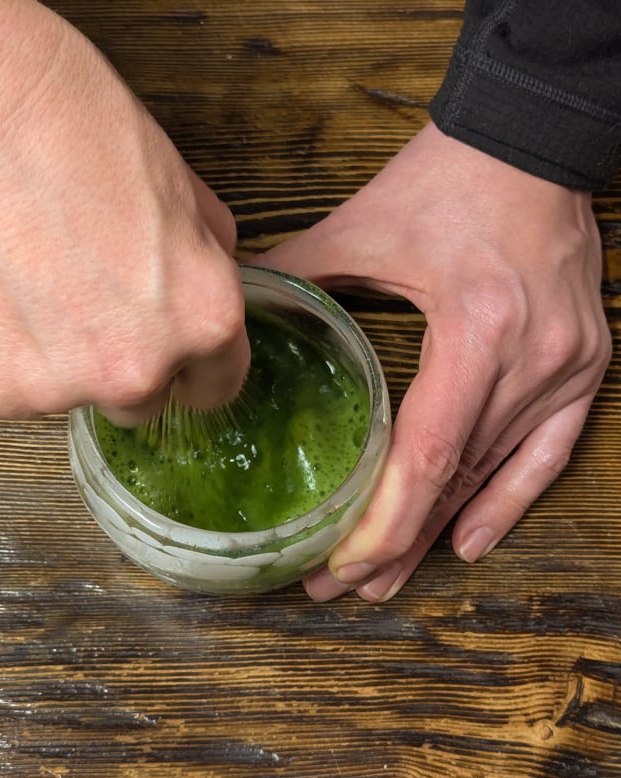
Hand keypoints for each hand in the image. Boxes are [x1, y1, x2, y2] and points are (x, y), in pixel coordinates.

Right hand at [0, 0, 248, 420]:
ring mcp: (57, 387)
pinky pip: (13, 388)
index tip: (173, 354)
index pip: (217, 385)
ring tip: (29, 280)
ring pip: (74, 395)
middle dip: (125, 360)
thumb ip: (201, 252)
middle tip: (87, 298)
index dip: (196, 366)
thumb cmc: (60, 117)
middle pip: (143, 399)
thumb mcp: (172, 179)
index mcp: (203, 318)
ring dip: (62, 359)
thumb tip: (204, 275)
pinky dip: (4, 353)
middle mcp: (137, 369)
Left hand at [254, 121, 611, 601]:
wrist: (529, 143)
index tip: (338, 566)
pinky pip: (547, 453)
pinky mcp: (582, 366)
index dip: (381, 523)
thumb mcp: (364, 227)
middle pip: (454, 479)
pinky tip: (469, 541)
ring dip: (437, 532)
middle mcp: (530, 360)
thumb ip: (298, 270)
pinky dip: (508, 501)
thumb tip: (241, 303)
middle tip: (342, 588)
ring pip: (492, 475)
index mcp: (476, 329)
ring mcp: (564, 368)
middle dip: (394, 544)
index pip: (426, 454)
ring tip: (389, 579)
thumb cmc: (448, 181)